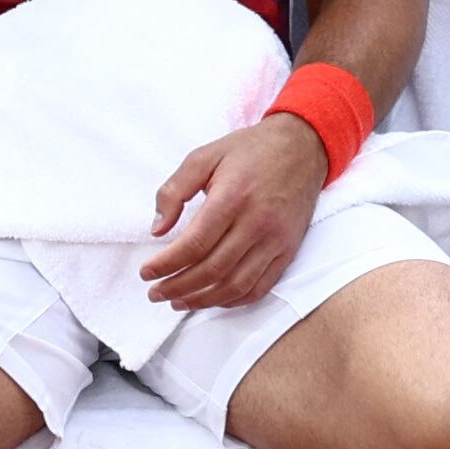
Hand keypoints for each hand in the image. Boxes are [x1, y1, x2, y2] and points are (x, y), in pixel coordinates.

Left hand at [141, 116, 325, 311]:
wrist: (302, 147)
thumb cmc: (251, 150)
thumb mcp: (204, 156)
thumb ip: (174, 190)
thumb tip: (158, 228)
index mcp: (232, 197)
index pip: (195, 244)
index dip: (166, 264)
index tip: (147, 272)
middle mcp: (256, 223)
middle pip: (212, 270)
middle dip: (178, 286)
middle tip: (155, 292)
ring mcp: (275, 240)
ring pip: (235, 285)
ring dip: (203, 300)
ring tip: (178, 301)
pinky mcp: (288, 250)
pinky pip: (260, 287)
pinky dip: (234, 300)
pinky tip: (213, 299)